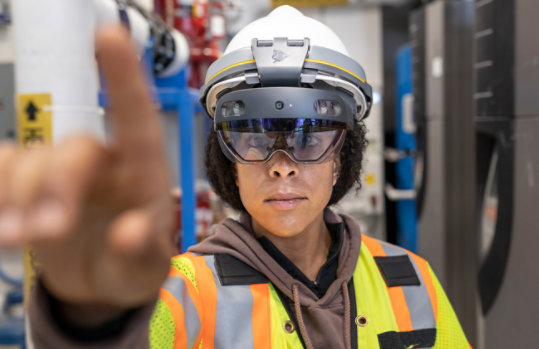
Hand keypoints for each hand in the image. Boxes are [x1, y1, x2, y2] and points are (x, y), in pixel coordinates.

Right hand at [0, 26, 174, 312]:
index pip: (137, 119)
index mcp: (142, 173)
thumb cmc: (131, 266)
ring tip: (16, 241)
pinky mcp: (25, 184)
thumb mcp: (145, 271)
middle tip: (48, 231)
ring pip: (27, 159)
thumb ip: (142, 253)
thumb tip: (131, 233)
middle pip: (72, 149)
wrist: (98, 283)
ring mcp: (60, 171)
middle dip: (55, 186)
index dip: (124, 76)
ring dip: (15, 197)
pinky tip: (0, 225)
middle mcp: (101, 162)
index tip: (110, 33)